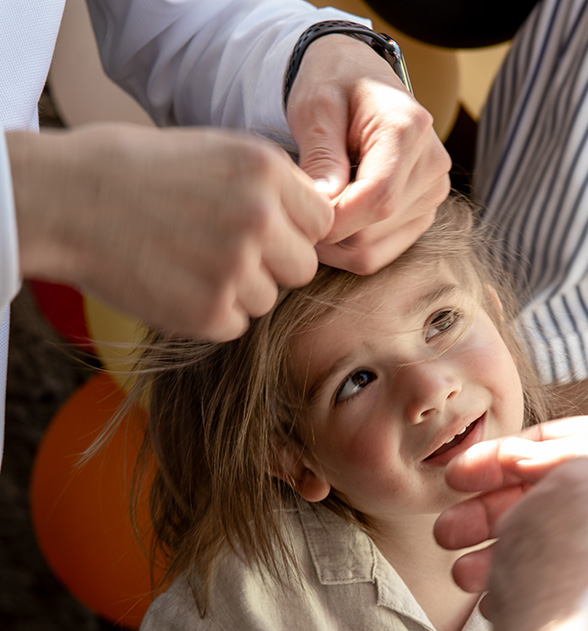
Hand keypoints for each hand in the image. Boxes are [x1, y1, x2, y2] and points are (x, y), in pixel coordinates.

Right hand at [9, 123, 333, 339]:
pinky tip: (176, 284)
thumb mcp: (217, 153)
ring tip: (189, 261)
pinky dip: (211, 314)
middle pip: (303, 267)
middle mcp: (259, 218)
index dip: (294, 231)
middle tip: (222, 251)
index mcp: (265, 170)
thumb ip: (271, 187)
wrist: (71, 201)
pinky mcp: (211, 312)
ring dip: (238, 291)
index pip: (321, 222)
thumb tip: (319, 225)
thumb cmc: (141, 173)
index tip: (264, 231)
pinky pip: (237, 325)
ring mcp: (236, 268)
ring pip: (269, 299)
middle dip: (273, 265)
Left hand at [287, 34, 450, 273]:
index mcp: (409, 130)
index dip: (333, 219)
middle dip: (327, 229)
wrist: (356, 77)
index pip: (378, 199)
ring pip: (372, 250)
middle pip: (372, 231)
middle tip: (299, 203)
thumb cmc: (332, 84)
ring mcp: (432, 194)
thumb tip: (324, 209)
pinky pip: (379, 254)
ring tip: (316, 205)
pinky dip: (347, 247)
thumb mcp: (316, 107)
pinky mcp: (422, 214)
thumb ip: (321, 156)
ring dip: (333, 240)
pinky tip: (331, 218)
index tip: (299, 210)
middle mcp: (432, 166)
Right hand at [434, 414, 587, 597]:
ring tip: (462, 575)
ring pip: (540, 545)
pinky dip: (525, 592)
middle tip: (447, 532)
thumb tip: (513, 457)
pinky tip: (497, 600)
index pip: (547, 445)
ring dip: (495, 560)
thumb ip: (558, 455)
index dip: (495, 459)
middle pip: (535, 498)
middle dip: (484, 517)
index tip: (456, 476)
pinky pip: (557, 586)